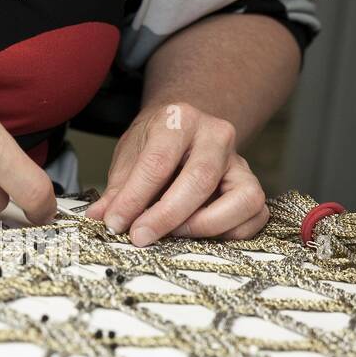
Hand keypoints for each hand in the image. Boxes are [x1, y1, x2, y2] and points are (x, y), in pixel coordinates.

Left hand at [86, 102, 268, 244]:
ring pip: (243, 198)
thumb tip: (99, 218)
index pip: (158, 162)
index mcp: (180, 120)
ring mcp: (240, 161)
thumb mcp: (130, 156)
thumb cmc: (156, 144)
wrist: (185, 130)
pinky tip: (201, 236)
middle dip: (166, 215)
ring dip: (207, 225)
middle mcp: (216, 136)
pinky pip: (256, 215)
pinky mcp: (252, 185)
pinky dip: (232, 233)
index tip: (115, 223)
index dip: (134, 198)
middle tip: (140, 236)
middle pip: (200, 179)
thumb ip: (117, 189)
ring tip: (175, 234)